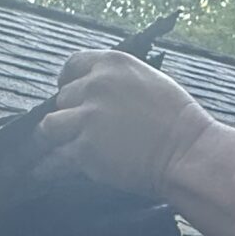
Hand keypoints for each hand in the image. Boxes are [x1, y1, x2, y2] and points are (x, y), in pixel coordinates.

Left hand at [37, 49, 221, 199]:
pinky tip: (46, 172)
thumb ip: (118, 82)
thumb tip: (95, 92)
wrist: (188, 152)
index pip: (73, 65)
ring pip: (49, 126)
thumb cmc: (178, 121)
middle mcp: (96, 85)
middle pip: (62, 98)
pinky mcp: (84, 149)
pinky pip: (55, 158)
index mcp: (112, 63)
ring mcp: (88, 117)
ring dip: (55, 138)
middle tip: (80, 131)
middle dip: (69, 114)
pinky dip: (50, 167)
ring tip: (59, 149)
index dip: (67, 82)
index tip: (68, 96)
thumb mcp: (148, 81)